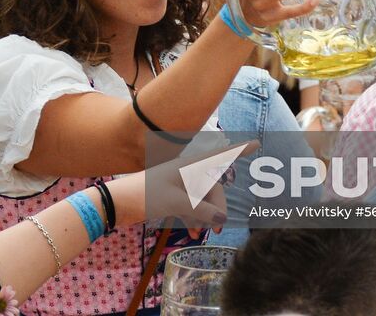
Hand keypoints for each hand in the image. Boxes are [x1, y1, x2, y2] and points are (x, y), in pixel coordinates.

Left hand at [110, 139, 258, 233]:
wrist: (118, 202)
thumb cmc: (147, 194)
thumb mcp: (176, 203)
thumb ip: (202, 210)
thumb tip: (222, 218)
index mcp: (191, 165)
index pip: (220, 155)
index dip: (240, 149)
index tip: (257, 143)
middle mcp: (189, 171)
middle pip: (213, 186)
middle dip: (217, 206)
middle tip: (217, 229)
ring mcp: (181, 183)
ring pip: (203, 198)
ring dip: (205, 214)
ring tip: (201, 232)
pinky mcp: (173, 195)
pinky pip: (192, 204)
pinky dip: (195, 216)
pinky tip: (193, 231)